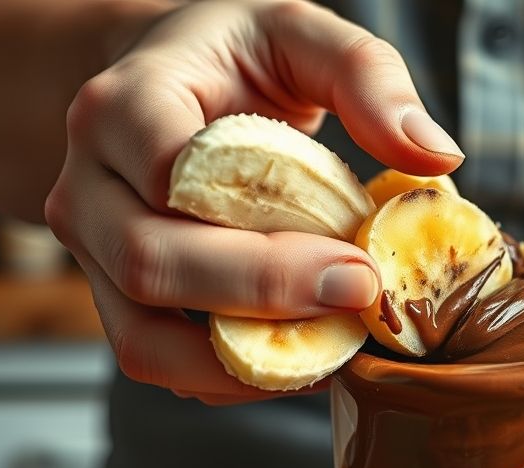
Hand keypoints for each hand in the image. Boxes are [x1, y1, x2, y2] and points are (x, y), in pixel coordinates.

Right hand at [45, 0, 462, 403]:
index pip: (170, 176)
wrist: (165, 80)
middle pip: (151, 265)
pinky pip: (159, 362)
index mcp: (125, 103)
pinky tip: (300, 354)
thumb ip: (367, 76)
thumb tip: (435, 155)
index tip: (356, 261)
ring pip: (142, 339)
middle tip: (355, 300)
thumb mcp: (300, 33)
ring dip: (243, 362)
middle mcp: (88, 182)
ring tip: (333, 346)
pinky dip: (230, 377)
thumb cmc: (233, 58)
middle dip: (263, 299)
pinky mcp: (115, 297)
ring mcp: (92, 249)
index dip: (263, 233)